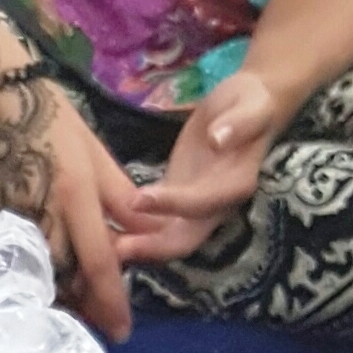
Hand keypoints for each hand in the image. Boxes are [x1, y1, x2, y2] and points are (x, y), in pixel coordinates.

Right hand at [0, 68, 144, 340]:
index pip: (100, 263)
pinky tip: (24, 283)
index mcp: (77, 193)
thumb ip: (119, 194)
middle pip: (66, 279)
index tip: (121, 331)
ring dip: (52, 293)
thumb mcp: (92, 147)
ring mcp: (6, 218)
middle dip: (82, 306)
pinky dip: (15, 275)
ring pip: (34, 274)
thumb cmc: (42, 109)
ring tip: (64, 306)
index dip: (111, 302)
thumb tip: (148, 231)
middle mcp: (43, 212)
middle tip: (93, 323)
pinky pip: (0, 260)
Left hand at [113, 72, 280, 266]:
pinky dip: (132, 234)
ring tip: (101, 248)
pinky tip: (103, 236)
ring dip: (137, 248)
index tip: (138, 198)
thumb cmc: (251, 102)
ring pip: (167, 241)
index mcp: (236, 185)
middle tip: (114, 249)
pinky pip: (155, 227)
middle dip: (151, 248)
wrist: (246, 107)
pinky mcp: (176, 203)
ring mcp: (196, 210)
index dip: (172, 204)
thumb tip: (219, 139)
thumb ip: (239, 123)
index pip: (202, 203)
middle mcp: (217, 207)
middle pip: (185, 240)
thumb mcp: (250, 105)